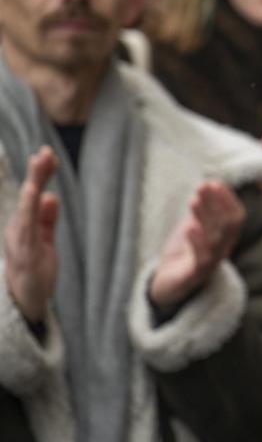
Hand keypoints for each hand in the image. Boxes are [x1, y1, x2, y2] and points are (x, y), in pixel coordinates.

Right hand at [4, 148, 58, 322]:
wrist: (27, 303)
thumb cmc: (35, 272)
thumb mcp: (45, 241)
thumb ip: (47, 219)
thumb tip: (50, 196)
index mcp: (25, 225)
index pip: (34, 194)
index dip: (40, 175)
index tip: (49, 154)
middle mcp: (18, 229)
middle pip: (29, 196)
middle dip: (37, 173)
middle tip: (45, 152)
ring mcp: (19, 241)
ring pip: (26, 208)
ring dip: (33, 185)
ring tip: (38, 165)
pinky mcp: (24, 254)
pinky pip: (26, 228)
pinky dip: (29, 210)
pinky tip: (34, 194)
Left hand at [151, 181, 245, 310]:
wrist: (168, 286)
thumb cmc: (184, 254)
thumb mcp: (195, 227)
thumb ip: (202, 210)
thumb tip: (208, 183)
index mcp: (225, 239)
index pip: (236, 218)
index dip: (228, 199)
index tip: (215, 182)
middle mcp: (222, 251)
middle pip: (227, 226)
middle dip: (217, 204)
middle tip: (203, 185)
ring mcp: (209, 265)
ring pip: (215, 240)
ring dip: (206, 218)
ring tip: (193, 200)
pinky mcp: (193, 278)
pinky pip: (201, 261)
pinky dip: (197, 243)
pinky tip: (189, 228)